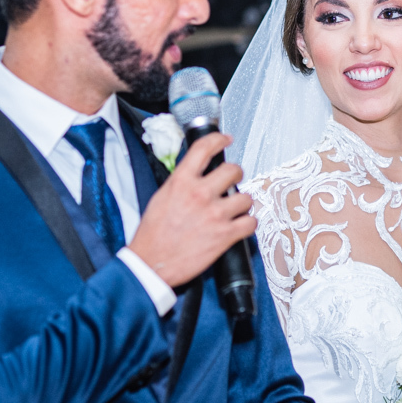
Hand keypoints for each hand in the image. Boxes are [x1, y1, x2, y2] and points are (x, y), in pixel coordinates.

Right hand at [128, 132, 255, 287]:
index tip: (226, 139)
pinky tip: (239, 225)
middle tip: (232, 182)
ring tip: (234, 209)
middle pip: (233, 170)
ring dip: (242, 203)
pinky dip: (248, 224)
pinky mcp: (225, 235)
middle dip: (235, 175)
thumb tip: (196, 175)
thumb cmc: (153, 235)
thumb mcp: (161, 197)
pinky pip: (250, 222)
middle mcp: (200, 194)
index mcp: (181, 182)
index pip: (204, 148)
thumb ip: (182, 183)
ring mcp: (215, 214)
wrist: (151, 264)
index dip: (219, 139)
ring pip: (246, 197)